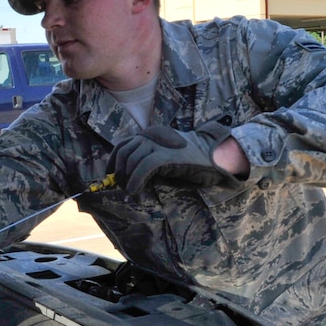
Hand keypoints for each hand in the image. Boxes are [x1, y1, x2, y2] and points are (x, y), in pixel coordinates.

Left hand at [107, 122, 234, 192]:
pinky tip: (135, 190)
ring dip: (127, 179)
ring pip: (131, 160)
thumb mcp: (163, 158)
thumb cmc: (189, 161)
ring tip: (132, 191)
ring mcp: (159, 144)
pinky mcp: (166, 154)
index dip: (113, 162)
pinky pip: (142, 167)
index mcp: (150, 134)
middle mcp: (151, 135)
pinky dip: (135, 180)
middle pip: (124, 153)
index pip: (123, 146)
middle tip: (123, 187)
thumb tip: (126, 178)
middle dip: (120, 172)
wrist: (214, 156)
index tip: (111, 176)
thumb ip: (145, 162)